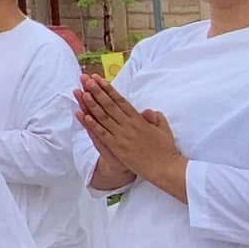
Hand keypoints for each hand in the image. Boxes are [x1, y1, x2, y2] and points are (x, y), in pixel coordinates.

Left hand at [76, 75, 187, 200]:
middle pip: (110, 105)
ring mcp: (122, 136)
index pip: (121, 101)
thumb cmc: (166, 150)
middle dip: (97, 91)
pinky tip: (84, 116)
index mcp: (139, 120)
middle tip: (86, 79)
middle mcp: (129, 125)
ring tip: (82, 92)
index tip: (99, 79)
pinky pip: (103, 134)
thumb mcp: (163, 129)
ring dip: (92, 104)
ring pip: (104, 117)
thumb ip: (155, 118)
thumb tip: (146, 110)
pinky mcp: (118, 148)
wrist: (165, 168)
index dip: (109, 89)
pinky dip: (93, 125)